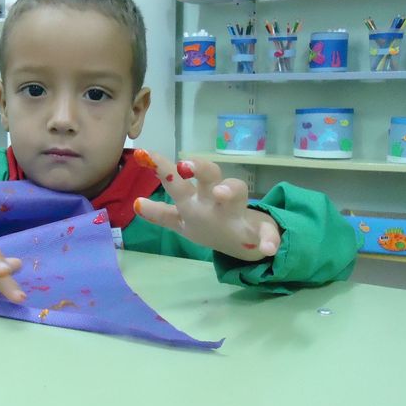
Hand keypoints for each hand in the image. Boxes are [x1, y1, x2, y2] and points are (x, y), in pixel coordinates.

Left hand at [132, 150, 280, 260]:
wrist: (243, 239)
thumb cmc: (210, 222)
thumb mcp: (182, 221)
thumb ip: (161, 214)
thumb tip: (136, 204)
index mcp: (196, 198)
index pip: (179, 179)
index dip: (162, 168)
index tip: (144, 156)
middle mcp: (215, 198)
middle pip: (208, 175)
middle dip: (198, 167)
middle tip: (184, 164)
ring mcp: (237, 210)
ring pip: (237, 191)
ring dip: (229, 190)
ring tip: (220, 194)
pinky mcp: (259, 229)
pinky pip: (267, 233)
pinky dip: (269, 240)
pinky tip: (267, 249)